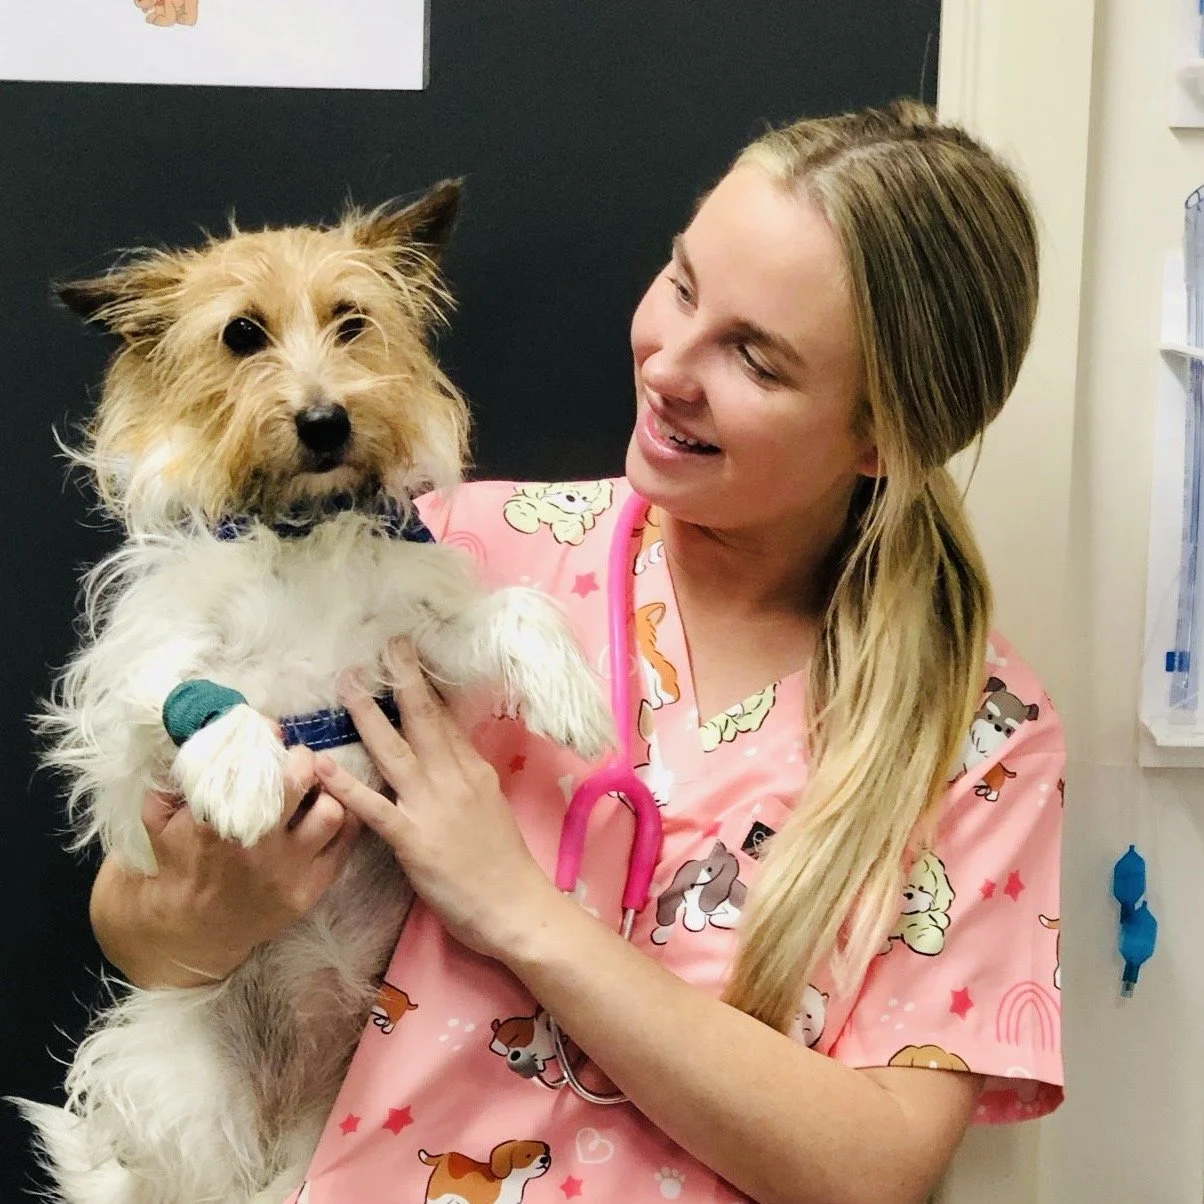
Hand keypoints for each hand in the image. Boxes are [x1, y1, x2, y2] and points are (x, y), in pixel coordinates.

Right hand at [92, 745, 360, 986]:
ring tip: (317, 787)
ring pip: (332, 812)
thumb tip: (203, 735)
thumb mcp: (158, 823)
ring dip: (328, 793)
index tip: (270, 727)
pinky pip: (344, 845)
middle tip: (298, 757)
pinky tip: (330, 809)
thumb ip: (174, 780)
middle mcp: (256, 846)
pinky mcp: (309, 891)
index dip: (265, 741)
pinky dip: (344, 821)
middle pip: (299, 782)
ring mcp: (287, 871)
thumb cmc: (176, 868)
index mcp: (215, 824)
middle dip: (302, 760)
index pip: (249, 767)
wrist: (187, 935)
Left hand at [315, 639, 558, 960]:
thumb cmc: (503, 862)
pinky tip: (322, 764)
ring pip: (395, 750)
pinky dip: (346, 784)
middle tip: (385, 645)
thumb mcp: (491, 806)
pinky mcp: (413, 840)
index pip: (446, 719)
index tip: (407, 655)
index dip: (425, 684)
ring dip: (367, 714)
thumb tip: (447, 749)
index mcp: (473, 771)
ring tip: (346, 682)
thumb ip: (466, 775)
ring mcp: (433, 806)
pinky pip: (374, 808)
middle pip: (424, 719)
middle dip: (403, 678)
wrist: (515, 906)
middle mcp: (454, 778)